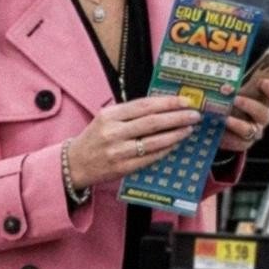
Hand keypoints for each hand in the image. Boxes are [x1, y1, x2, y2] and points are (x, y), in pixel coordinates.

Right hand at [65, 95, 200, 189]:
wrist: (74, 164)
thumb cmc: (94, 139)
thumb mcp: (106, 119)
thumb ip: (129, 113)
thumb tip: (162, 107)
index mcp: (109, 115)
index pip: (144, 105)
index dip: (167, 102)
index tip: (185, 101)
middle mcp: (113, 132)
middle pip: (152, 122)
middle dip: (177, 117)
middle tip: (194, 114)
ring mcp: (117, 151)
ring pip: (153, 141)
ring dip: (175, 134)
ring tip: (189, 129)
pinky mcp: (122, 168)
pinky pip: (149, 157)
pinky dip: (165, 149)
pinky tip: (175, 144)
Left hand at [217, 76, 268, 153]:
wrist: (219, 120)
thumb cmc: (230, 101)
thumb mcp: (234, 90)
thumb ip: (233, 86)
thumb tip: (224, 87)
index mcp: (263, 99)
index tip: (264, 83)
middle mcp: (261, 116)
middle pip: (263, 114)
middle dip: (249, 106)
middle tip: (235, 100)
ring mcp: (254, 130)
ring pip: (251, 130)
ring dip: (238, 124)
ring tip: (225, 119)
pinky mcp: (243, 142)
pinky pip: (239, 143)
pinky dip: (229, 138)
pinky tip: (220, 133)